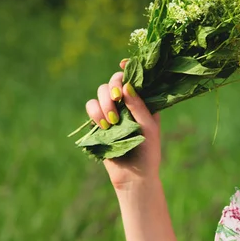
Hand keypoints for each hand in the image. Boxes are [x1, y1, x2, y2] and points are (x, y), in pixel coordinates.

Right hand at [85, 59, 161, 189]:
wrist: (134, 176)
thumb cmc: (148, 151)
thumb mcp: (148, 127)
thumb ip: (138, 106)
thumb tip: (126, 85)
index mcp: (144, 101)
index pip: (136, 78)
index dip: (129, 67)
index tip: (123, 63)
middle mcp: (127, 103)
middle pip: (114, 81)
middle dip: (112, 87)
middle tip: (116, 100)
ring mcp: (112, 111)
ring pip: (100, 92)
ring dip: (103, 102)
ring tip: (111, 121)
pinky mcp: (99, 122)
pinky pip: (90, 107)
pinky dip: (95, 113)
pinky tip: (104, 125)